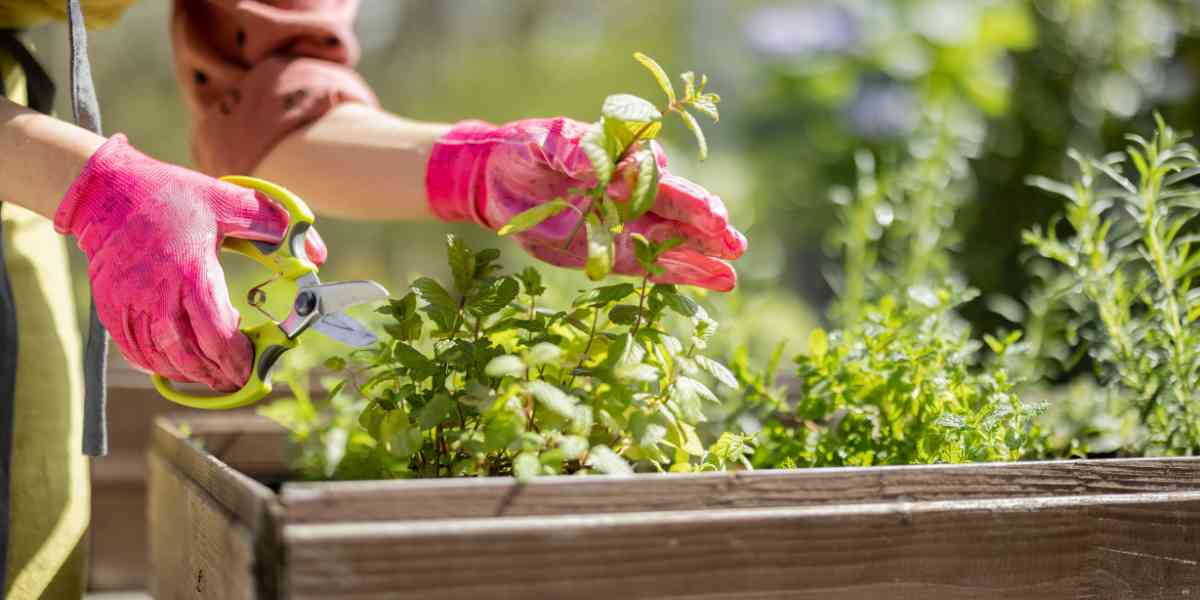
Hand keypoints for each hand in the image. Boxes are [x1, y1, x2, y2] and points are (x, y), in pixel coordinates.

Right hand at [55, 135, 326, 390]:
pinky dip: (155, 363)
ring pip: (160, 357)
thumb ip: (274, 226)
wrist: (108, 190)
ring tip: (211, 375)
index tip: (252, 369)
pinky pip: (133, 349)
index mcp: (191, 273)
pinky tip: (174, 363)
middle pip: (189, 355)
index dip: (236, 360)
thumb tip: (316, 253)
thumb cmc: (171, 195)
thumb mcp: (229, 201)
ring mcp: (129, 303)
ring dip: (188, 373)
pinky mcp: (109, 306)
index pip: (217, 334)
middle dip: (216, 374)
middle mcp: (157, 294)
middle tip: (236, 381)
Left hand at [425, 118, 745, 290]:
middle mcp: (633, 190)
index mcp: (622, 158)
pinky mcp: (617, 252)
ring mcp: (628, 222)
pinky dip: (684, 272)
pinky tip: (719, 279)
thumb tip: (594, 163)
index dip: (673, 191)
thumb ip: (569, 149)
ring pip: (673, 238)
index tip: (686, 206)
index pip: (657, 173)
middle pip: (676, 205)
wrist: (499, 179)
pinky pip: (654, 264)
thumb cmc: (525, 149)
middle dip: (703, 221)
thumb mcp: (543, 141)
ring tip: (732, 265)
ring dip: (703, 252)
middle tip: (730, 236)